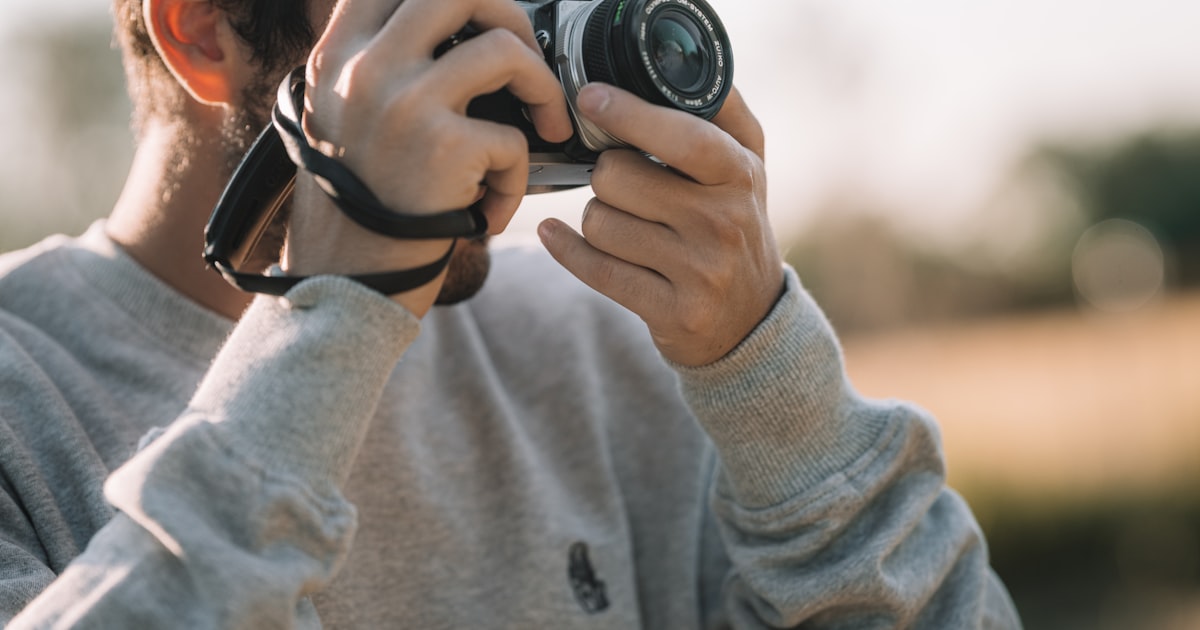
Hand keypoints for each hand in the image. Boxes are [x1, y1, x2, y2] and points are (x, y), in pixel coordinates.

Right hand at [284, 0, 571, 314]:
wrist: (347, 282)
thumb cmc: (358, 206)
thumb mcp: (339, 119)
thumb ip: (379, 68)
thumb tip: (455, 34)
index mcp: (339, 55)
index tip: (483, 20)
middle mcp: (366, 68)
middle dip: (512, 18)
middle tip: (527, 64)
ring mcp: (405, 103)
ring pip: (505, 48)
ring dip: (544, 87)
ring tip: (544, 125)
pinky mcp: (443, 147)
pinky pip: (516, 137)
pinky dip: (519, 177)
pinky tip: (494, 207)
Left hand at [538, 83, 782, 365]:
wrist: (751, 318)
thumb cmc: (735, 225)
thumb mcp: (747, 167)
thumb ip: (722, 112)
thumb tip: (680, 61)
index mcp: (739, 176)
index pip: (680, 136)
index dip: (629, 114)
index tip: (591, 98)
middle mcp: (723, 223)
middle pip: (618, 178)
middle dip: (606, 177)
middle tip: (624, 187)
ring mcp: (700, 272)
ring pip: (600, 223)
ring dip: (598, 218)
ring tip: (624, 223)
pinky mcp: (673, 312)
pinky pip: (595, 269)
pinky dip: (566, 249)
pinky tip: (555, 235)